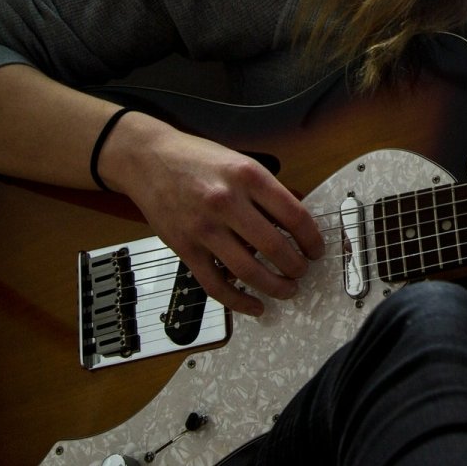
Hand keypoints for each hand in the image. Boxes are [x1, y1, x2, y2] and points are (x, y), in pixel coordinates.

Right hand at [101, 113, 324, 317]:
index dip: (312, 239)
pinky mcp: (185, 248)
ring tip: (287, 289)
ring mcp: (204, 228)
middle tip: (303, 271)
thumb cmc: (198, 159)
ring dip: (275, 287)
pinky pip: (216, 284)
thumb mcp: (241, 162)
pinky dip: (239, 302)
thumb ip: (267, 191)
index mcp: (248, 177)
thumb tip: (297, 223)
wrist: (149, 159)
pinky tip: (254, 306)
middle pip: (275, 247)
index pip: (294, 216)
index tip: (317, 249)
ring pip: (249, 271)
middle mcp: (227, 202)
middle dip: (297, 267)